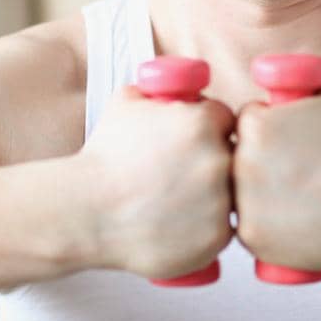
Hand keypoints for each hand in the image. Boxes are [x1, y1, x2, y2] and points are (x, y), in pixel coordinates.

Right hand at [73, 83, 236, 278]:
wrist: (87, 210)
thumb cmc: (103, 156)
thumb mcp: (125, 102)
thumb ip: (156, 88)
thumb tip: (171, 82)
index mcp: (202, 122)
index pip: (225, 119)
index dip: (211, 129)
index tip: (196, 142)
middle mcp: (217, 160)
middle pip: (232, 156)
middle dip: (213, 162)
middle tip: (185, 173)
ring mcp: (220, 202)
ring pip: (231, 195)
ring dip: (214, 197)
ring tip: (179, 202)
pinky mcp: (216, 237)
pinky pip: (223, 230)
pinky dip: (206, 229)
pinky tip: (180, 225)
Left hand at [232, 80, 320, 271]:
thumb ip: (308, 82)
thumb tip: (290, 77)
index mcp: (255, 125)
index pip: (248, 121)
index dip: (268, 126)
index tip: (288, 139)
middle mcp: (241, 163)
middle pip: (238, 157)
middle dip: (259, 161)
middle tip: (293, 170)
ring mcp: (244, 204)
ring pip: (240, 194)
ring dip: (258, 195)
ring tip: (294, 197)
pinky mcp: (253, 238)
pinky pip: (250, 228)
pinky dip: (265, 228)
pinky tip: (289, 222)